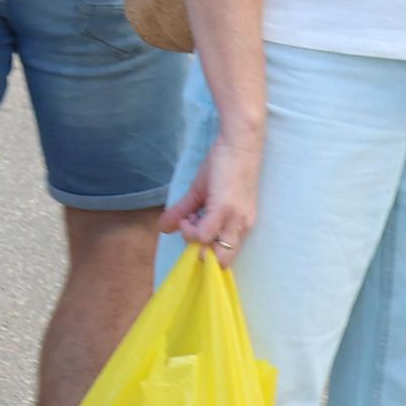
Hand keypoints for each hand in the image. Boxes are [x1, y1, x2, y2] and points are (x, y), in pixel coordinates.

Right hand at [163, 125, 261, 264]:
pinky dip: (190, 229)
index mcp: (241, 225)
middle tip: (190, 229)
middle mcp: (242, 227)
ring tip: (188, 218)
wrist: (239, 144)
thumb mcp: (203, 193)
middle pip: (222, 262)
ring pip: (212, 253)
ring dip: (193, 240)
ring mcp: (235, 220)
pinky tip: (187, 214)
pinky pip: (203, 235)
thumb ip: (183, 211)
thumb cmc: (225, 166)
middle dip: (200, 253)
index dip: (206, 253)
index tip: (193, 233)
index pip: (227, 257)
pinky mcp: (224, 209)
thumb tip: (163, 227)